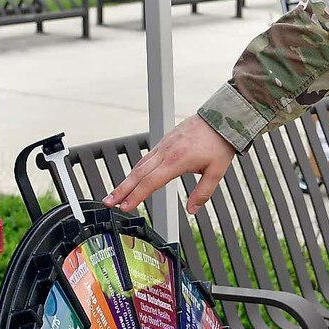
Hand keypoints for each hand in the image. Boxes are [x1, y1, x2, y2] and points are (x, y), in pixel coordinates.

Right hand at [103, 116, 237, 213]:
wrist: (221, 117)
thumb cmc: (219, 143)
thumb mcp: (216, 171)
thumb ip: (203, 193)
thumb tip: (192, 210)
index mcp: (177, 160)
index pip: (151, 182)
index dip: (136, 196)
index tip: (125, 207)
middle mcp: (166, 152)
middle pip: (138, 173)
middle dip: (121, 189)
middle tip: (108, 202)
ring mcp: (163, 145)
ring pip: (140, 164)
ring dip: (126, 180)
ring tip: (115, 194)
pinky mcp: (165, 141)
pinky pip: (146, 157)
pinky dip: (136, 170)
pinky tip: (133, 178)